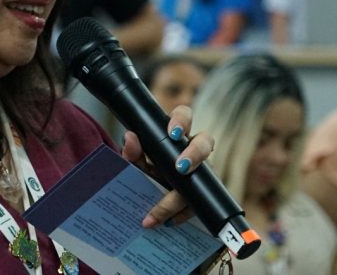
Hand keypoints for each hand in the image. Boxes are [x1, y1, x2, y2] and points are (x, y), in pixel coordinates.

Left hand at [119, 104, 215, 228]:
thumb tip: (130, 137)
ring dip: (190, 191)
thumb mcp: (138, 161)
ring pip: (207, 175)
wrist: (151, 194)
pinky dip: (183, 214)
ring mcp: (202, 170)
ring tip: (169, 210)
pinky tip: (169, 221)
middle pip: (205, 142)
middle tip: (180, 167)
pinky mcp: (203, 193)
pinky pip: (199, 203)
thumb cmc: (147, 167)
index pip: (185, 116)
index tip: (172, 133)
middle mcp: (194, 149)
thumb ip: (133, 151)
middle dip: (195, 153)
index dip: (182, 121)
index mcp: (177, 134)